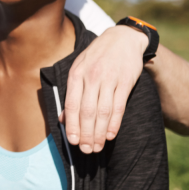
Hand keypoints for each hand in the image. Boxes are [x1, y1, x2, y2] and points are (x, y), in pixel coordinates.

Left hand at [61, 25, 147, 153]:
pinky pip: (119, 106)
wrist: (123, 38)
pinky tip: (110, 135)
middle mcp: (92, 77)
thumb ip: (72, 93)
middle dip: (86, 133)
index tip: (73, 142)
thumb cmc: (97, 57)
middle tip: (86, 150)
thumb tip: (62, 119)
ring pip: (103, 111)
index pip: (72, 104)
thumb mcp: (79, 68)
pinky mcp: (125, 82)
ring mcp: (109, 79)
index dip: (72, 125)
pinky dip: (114, 123)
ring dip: (99, 133)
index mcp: (76, 74)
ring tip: (97, 147)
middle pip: (87, 111)